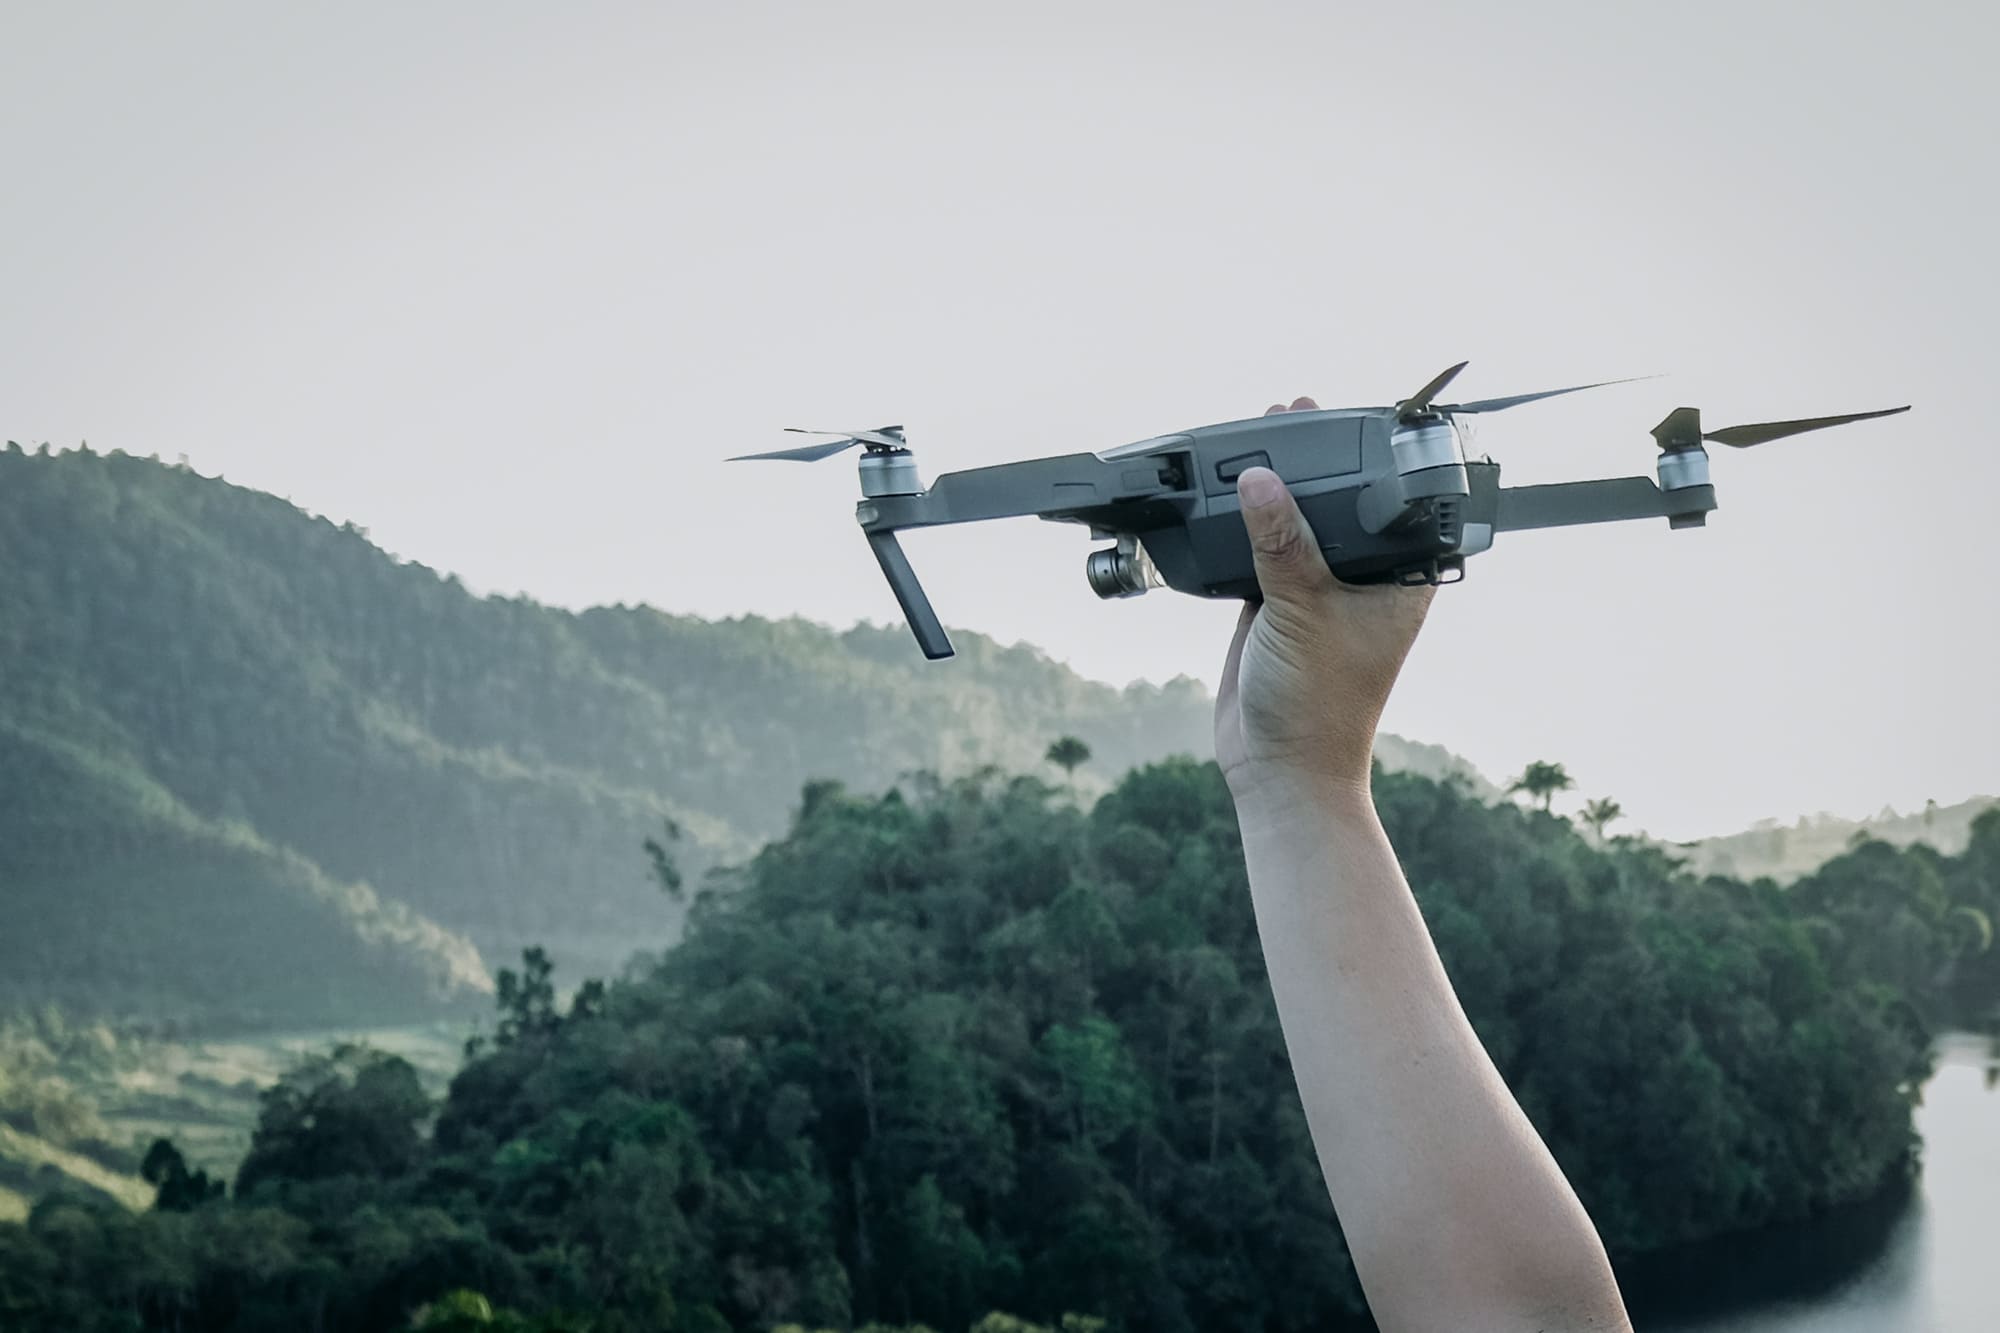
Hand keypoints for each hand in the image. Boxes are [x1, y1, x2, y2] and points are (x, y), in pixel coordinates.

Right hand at [1214, 398, 1435, 804]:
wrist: (1276, 768)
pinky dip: (1240, 525)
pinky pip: (1256, 551)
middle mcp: (1361, 580)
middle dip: (1315, 463)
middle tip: (1294, 412)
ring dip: (1274, 489)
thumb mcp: (1303, 611)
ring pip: (1294, 525)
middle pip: (1339, 505)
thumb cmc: (1319, 704)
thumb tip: (1260, 479)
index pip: (1392, 502)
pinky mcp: (1271, 605)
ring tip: (1259, 436)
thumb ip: (1281, 544)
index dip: (1372, 459)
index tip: (1350, 418)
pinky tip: (1226, 493)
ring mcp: (1314, 591)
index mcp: (1397, 580)